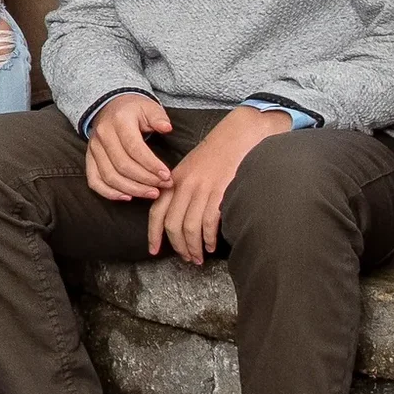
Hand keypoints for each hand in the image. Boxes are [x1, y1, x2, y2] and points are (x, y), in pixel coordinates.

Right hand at [84, 91, 174, 203]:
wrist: (111, 107)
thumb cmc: (134, 110)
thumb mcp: (149, 107)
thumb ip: (159, 117)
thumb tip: (167, 127)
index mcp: (119, 121)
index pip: (135, 149)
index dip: (151, 165)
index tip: (167, 176)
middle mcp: (102, 135)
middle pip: (122, 165)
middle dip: (146, 180)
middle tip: (164, 186)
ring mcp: (93, 148)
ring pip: (109, 176)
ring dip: (132, 189)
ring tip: (151, 193)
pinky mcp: (89, 159)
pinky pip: (94, 181)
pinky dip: (109, 193)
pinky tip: (127, 197)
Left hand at [148, 106, 293, 265]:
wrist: (240, 135)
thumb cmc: (217, 153)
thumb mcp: (190, 168)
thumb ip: (181, 189)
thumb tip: (177, 217)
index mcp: (173, 180)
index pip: (156, 213)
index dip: (153, 234)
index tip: (153, 251)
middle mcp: (185, 186)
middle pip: (173, 225)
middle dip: (178, 246)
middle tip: (186, 259)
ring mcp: (203, 189)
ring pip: (189, 228)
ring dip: (193, 247)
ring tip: (198, 258)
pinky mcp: (221, 192)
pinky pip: (208, 223)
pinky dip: (208, 239)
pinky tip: (211, 246)